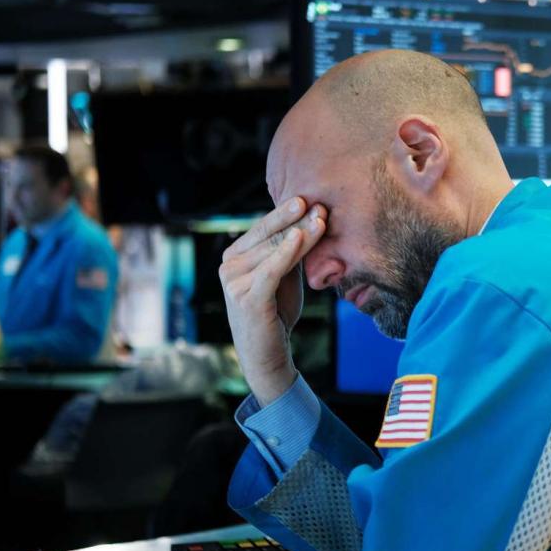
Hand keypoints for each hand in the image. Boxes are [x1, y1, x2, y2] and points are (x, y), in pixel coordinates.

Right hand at [219, 197, 325, 405]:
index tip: (309, 198)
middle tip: (315, 202)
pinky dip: (285, 252)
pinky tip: (299, 237)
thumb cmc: (276, 311)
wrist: (269, 352)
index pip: (264, 228)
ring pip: (273, 251)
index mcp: (235, 255)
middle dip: (294, 219)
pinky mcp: (246, 297)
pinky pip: (270, 270)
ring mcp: (234, 281)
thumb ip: (289, 250)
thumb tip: (309, 218)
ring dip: (300, 234)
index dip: (286, 213)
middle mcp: (229, 265)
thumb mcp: (284, 274)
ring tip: (321, 219)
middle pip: (268, 236)